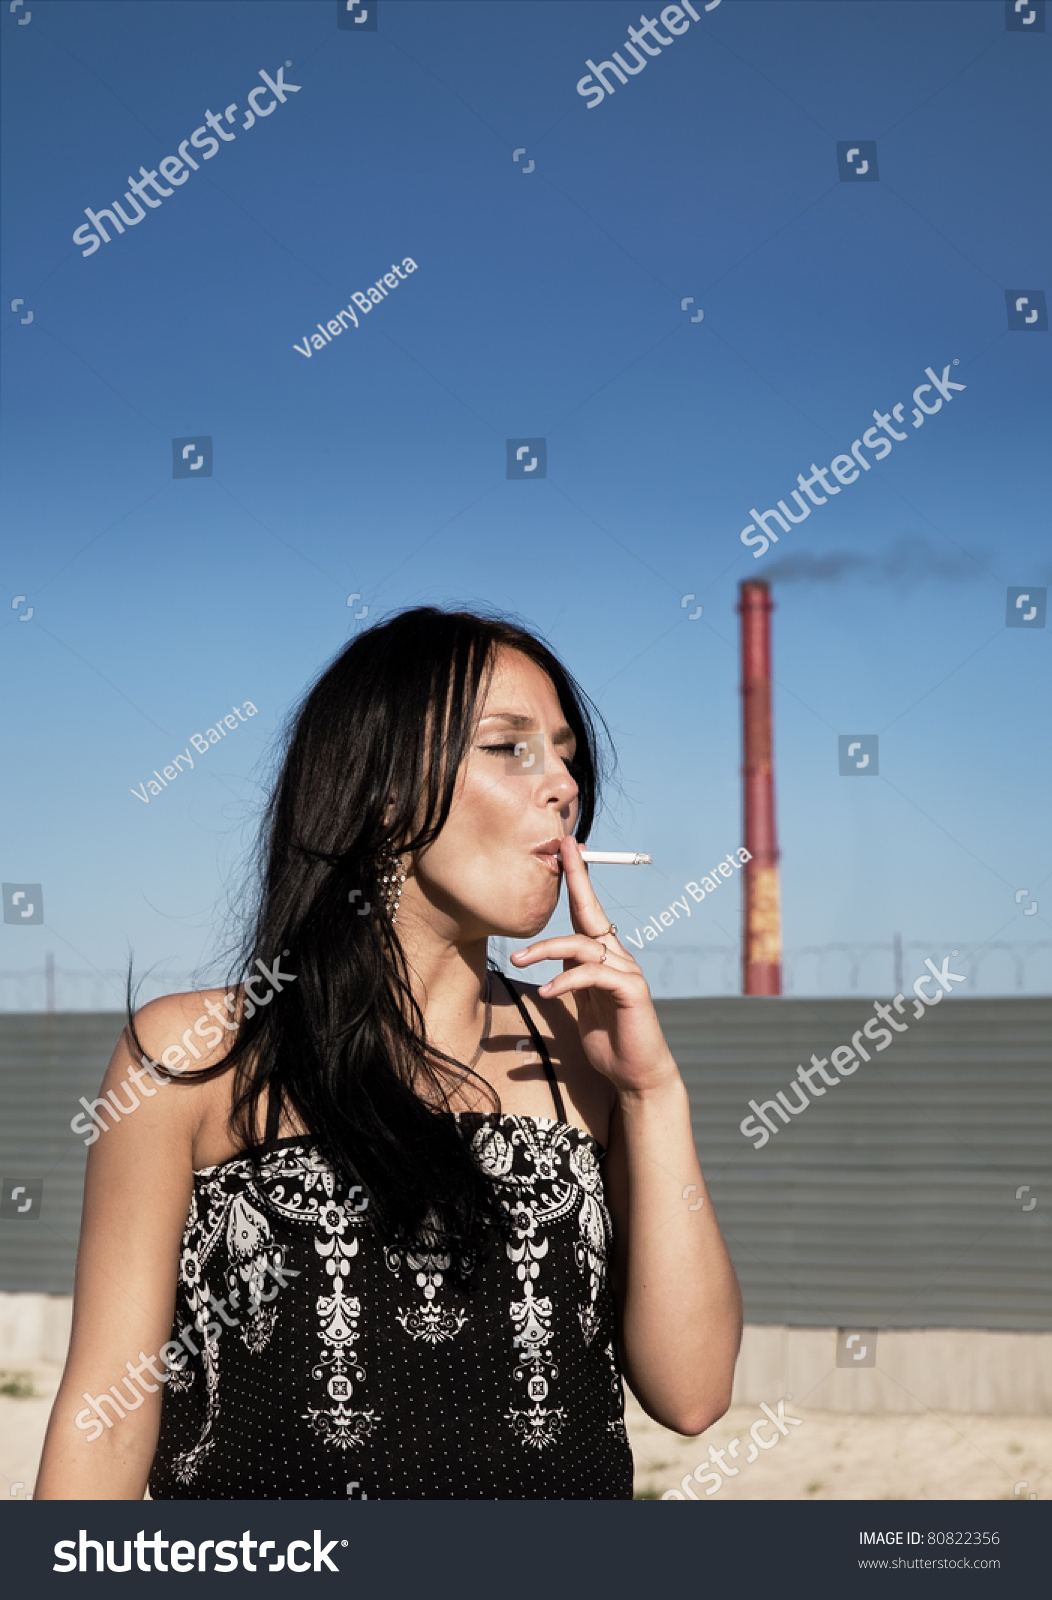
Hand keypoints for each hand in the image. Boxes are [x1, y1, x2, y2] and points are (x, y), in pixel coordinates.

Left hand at [510, 836, 678, 1096]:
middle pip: (592, 913)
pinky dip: (568, 981)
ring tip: (519, 962)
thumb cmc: (608, 1041)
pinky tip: (549, 992)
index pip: (587, 911)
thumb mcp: (579, 1007)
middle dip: (576, 878)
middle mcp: (618, 957)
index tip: (568, 847)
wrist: (637, 1074)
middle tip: (558, 852)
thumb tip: (548, 965)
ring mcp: (627, 971)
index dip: (578, 879)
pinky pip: (595, 975)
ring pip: (584, 945)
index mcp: (603, 957)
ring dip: (547, 949)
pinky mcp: (632, 991)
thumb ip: (568, 981)